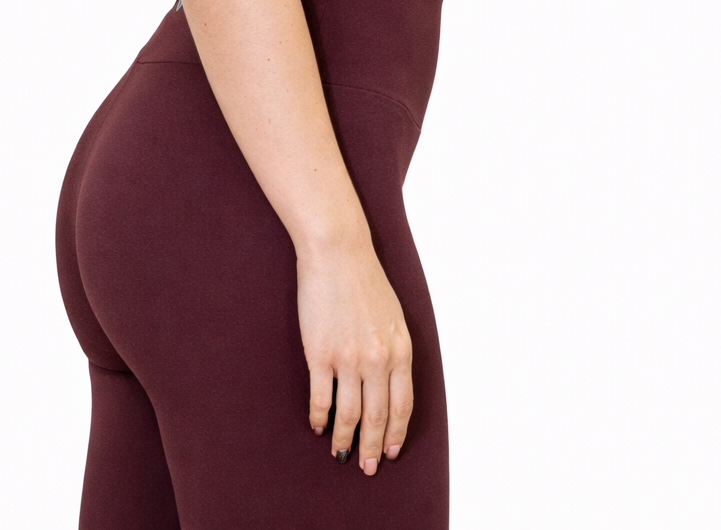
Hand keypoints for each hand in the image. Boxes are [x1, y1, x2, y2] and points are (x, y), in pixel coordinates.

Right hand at [296, 238, 412, 474]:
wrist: (337, 252)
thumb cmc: (364, 280)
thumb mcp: (394, 316)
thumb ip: (394, 349)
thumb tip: (390, 382)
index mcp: (400, 349)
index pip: (402, 405)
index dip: (395, 432)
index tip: (390, 451)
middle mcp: (378, 359)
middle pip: (377, 416)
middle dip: (373, 446)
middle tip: (367, 467)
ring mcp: (348, 358)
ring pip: (349, 413)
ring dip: (345, 438)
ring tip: (341, 454)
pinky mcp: (320, 353)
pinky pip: (321, 396)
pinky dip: (320, 416)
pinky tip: (318, 425)